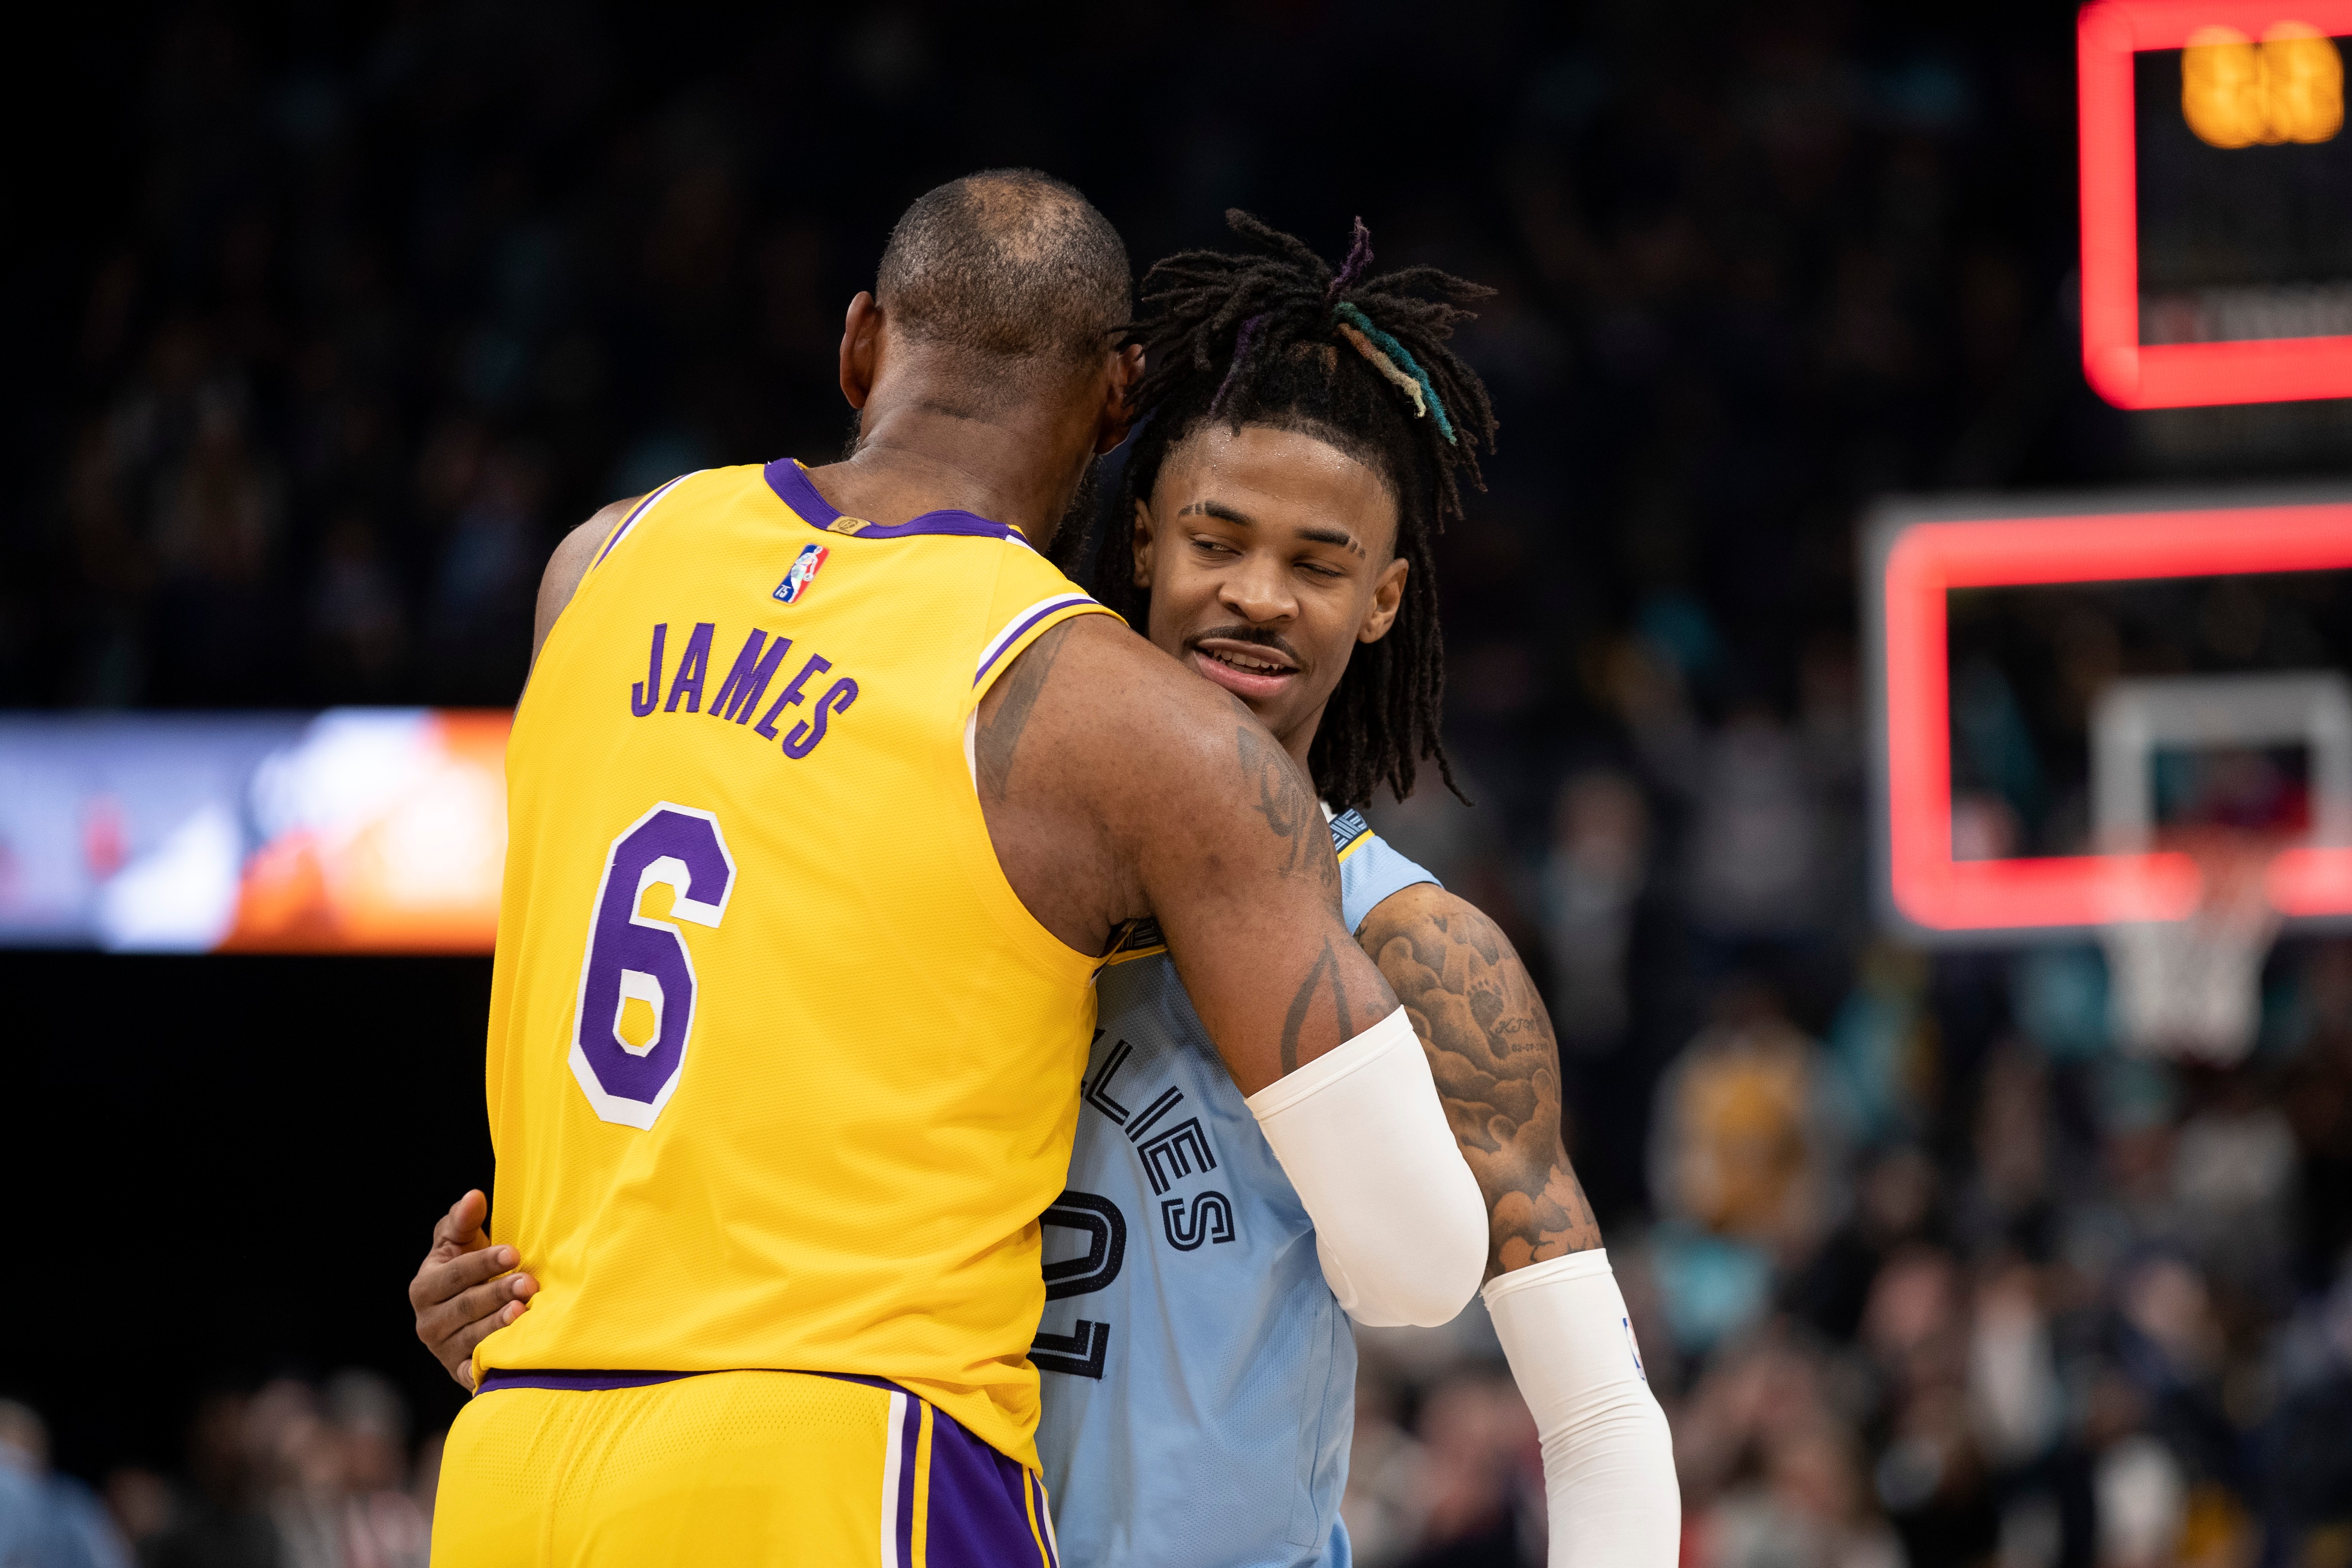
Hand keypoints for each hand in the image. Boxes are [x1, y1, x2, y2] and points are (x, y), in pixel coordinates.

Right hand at [409, 1189, 537, 1390]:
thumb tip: (474, 1196)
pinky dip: (495, 1360)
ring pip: (473, 1338)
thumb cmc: (469, 1270)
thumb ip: (463, 1220)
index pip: (454, 1274)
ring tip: (524, 1312)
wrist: (472, 1314)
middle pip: (465, 1307)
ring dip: (500, 1324)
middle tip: (529, 1283)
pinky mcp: (461, 1372)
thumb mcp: (460, 1243)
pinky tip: (516, 1350)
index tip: (514, 1253)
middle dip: (497, 1293)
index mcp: (424, 1288)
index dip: (483, 1263)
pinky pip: (478, 1368)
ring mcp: (444, 1350)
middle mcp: (428, 1323)